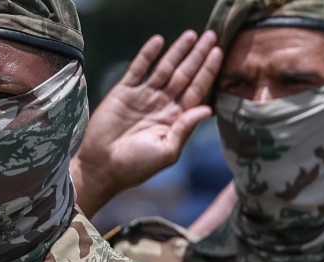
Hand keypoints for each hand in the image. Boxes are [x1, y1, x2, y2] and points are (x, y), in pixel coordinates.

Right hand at [72, 31, 221, 216]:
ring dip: (178, 51)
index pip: (197, 90)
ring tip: (191, 35)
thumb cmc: (137, 166)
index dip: (208, 72)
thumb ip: (186, 128)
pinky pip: (138, 69)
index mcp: (177, 119)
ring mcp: (144, 96)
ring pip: (165, 68)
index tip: (219, 53)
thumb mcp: (168, 150)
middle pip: (185, 75)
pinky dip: (148, 55)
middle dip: (198, 56)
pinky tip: (159, 41)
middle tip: (212, 36)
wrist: (104, 166)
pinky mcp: (124, 91)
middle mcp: (163, 104)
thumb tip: (208, 109)